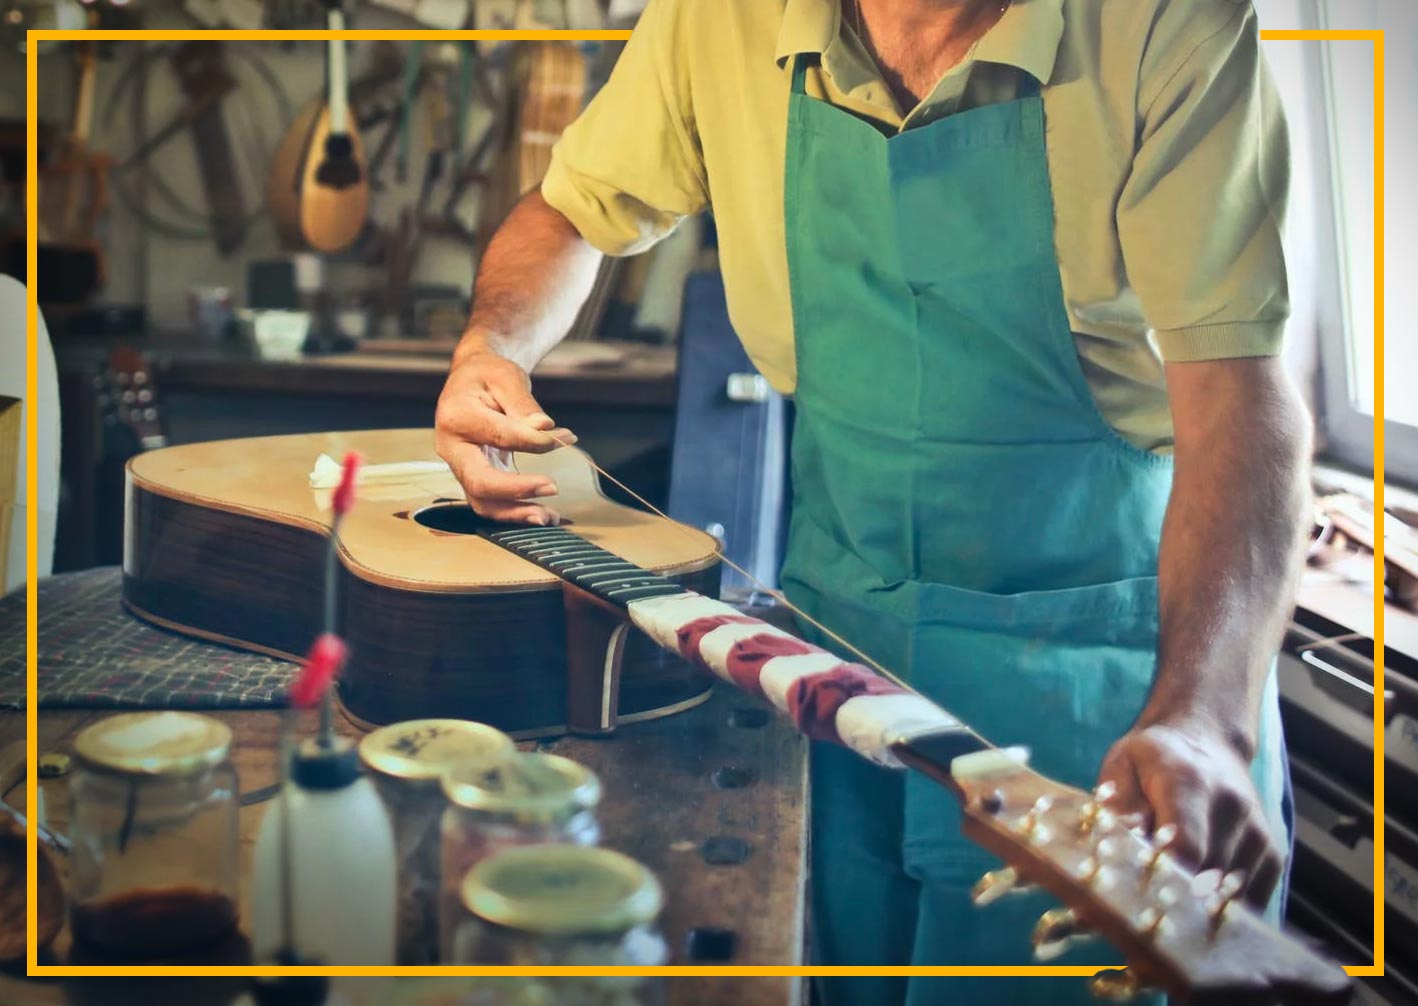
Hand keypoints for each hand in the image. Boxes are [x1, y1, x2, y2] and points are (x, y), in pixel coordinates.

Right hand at [435, 348, 576, 523]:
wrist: (472, 380)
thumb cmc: (488, 375)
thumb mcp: (506, 377)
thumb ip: (524, 404)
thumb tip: (544, 428)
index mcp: (456, 416)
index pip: (500, 436)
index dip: (535, 441)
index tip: (565, 436)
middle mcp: (451, 447)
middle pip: (479, 482)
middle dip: (517, 490)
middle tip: (553, 487)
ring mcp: (459, 466)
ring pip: (482, 502)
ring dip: (516, 513)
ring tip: (549, 516)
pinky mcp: (472, 476)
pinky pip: (489, 502)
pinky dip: (514, 512)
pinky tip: (540, 514)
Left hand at [1097, 719, 1284, 907]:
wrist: (1206, 738)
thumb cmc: (1151, 760)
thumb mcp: (1121, 767)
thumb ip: (1116, 810)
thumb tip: (1105, 858)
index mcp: (1188, 782)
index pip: (1185, 847)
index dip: (1162, 878)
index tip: (1139, 893)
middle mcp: (1232, 807)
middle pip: (1206, 878)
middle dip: (1174, 898)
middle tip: (1146, 905)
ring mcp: (1257, 832)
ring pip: (1230, 897)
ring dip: (1199, 907)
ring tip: (1170, 897)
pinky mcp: (1272, 854)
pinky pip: (1251, 902)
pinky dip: (1224, 909)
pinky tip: (1198, 897)